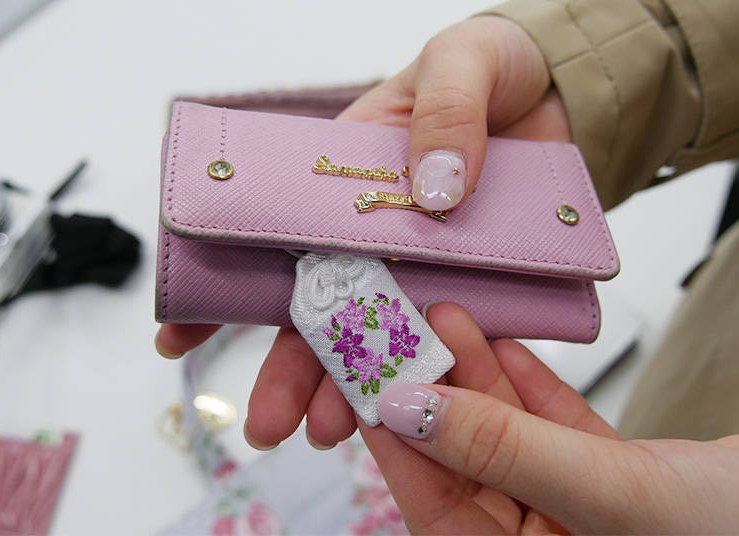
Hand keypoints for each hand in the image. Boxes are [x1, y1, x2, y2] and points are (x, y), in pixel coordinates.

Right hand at [155, 15, 569, 449]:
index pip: (274, 239)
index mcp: (345, 180)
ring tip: (332, 430)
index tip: (178, 334)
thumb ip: (445, 113)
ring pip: (380, 332)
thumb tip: (434, 189)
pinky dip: (434, 368)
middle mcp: (376, 232)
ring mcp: (426, 264)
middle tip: (269, 422)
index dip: (224, 286)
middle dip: (290, 365)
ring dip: (352, 382)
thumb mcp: (459, 66)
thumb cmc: (487, 68)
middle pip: (322, 306)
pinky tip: (417, 405)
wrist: (559, 92)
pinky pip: (454, 330)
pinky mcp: (478, 281)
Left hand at [364, 303, 738, 533]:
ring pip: (508, 438)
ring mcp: (576, 514)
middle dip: (438, 391)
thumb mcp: (607, 497)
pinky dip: (531, 389)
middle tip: (408, 330)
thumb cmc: (729, 535)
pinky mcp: (612, 482)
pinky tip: (503, 348)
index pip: (435, 500)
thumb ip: (503, 452)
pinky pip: (555, 432)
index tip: (368, 373)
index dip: (397, 435)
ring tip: (451, 319)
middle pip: (466, 461)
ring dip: (480, 379)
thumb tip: (409, 409)